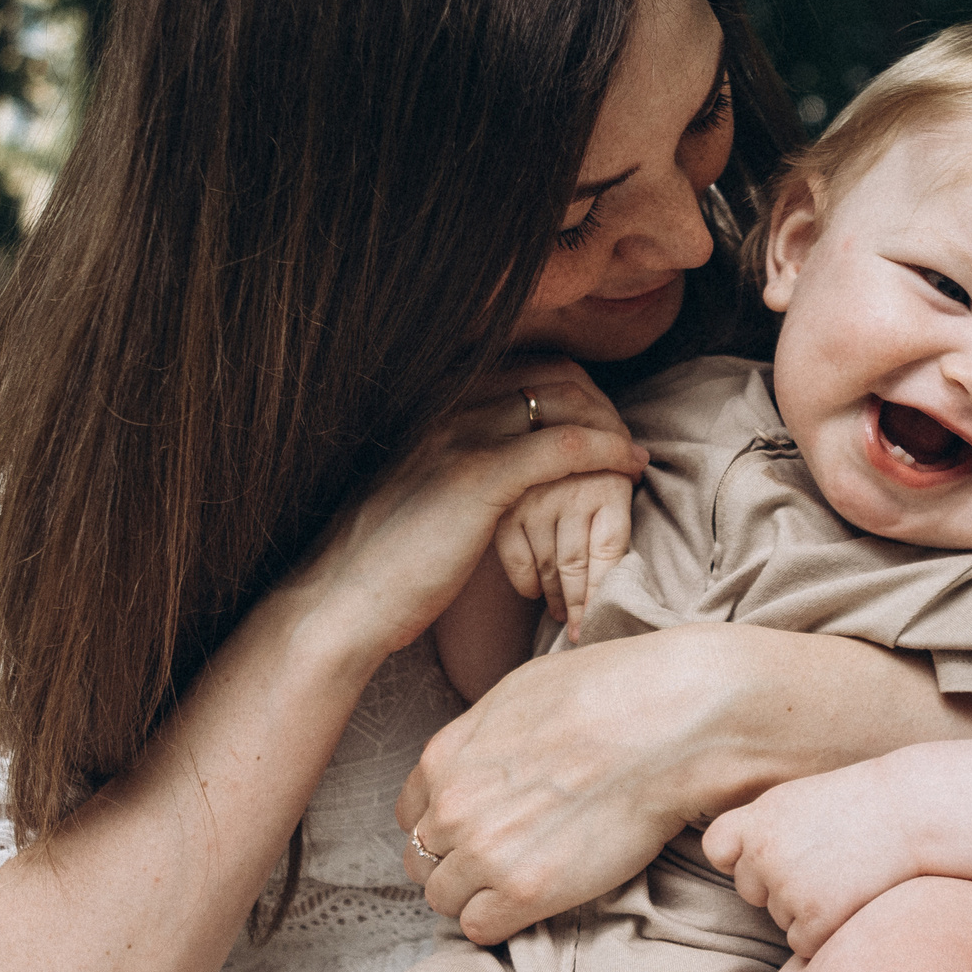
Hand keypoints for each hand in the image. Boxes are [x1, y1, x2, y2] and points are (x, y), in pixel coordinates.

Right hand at [279, 358, 643, 667]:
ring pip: (562, 403)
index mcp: (430, 409)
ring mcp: (459, 438)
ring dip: (611, 425)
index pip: (521, 367)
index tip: (599, 420)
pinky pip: (563, 445)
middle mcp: (444, 410)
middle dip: (599, 401)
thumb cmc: (380, 566)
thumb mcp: (418, 497)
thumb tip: (497, 476)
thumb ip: (452, 469)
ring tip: (632, 455)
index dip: (572, 388)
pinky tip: (628, 468)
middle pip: (549, 375)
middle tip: (625, 437)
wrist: (338, 603)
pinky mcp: (477, 478)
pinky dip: (606, 451)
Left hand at [397, 625, 750, 942]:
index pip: (411, 817)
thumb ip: (480, 737)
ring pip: (444, 900)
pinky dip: (499, 920)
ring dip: (476, 895)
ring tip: (522, 879)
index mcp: (445, 758)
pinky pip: (480, 928)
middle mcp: (454, 809)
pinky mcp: (527, 892)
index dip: (444, 826)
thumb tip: (477, 758)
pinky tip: (533, 899)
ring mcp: (486, 853)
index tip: (476, 829)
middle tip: (503, 857)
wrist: (667, 722)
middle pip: (423, 862)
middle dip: (456, 862)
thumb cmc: (609, 694)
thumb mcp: (520, 692)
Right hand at [494, 470, 634, 629]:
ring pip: (546, 565)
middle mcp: (574, 492)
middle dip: (578, 607)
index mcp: (610, 487)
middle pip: (576, 566)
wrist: (554, 413)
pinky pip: (515, 556)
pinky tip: (534, 592)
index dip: (603, 595)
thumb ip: (618, 519)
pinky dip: (525, 580)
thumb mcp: (619, 477)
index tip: (599, 622)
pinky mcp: (508, 502)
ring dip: (554, 596)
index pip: (609, 557)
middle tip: (578, 632)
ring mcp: (538, 498)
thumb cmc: (596, 458)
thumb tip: (622, 577)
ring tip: (561, 615)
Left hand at [701, 764, 917, 957]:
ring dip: (807, 910)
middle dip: (779, 887)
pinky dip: (824, 932)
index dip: (738, 857)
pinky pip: (802, 943)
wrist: (916, 814)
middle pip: (750, 891)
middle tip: (827, 865)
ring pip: (779, 919)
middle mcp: (763, 853)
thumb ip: (768, 828)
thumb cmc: (866, 806)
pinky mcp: (813, 919)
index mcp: (758, 818)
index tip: (768, 855)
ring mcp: (786, 888)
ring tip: (847, 876)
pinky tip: (852, 902)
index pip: (717, 848)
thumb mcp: (803, 800)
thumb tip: (743, 863)